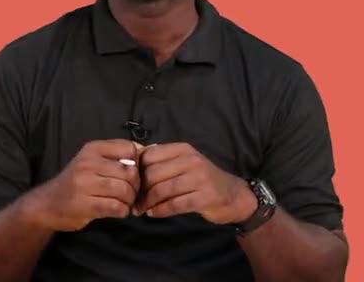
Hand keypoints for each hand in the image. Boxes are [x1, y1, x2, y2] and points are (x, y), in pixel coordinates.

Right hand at [33, 139, 142, 231]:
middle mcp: (88, 163)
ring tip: (124, 202)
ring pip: (124, 190)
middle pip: (129, 172)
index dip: (137, 163)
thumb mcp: (92, 161)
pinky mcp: (84, 204)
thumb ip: (117, 155)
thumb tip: (148, 149)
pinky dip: (122, 211)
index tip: (132, 174)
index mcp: (92, 148)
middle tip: (132, 193)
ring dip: (129, 200)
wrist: (47, 204)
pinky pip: (116, 207)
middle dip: (136, 185)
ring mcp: (84, 184)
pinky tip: (117, 210)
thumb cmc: (76, 181)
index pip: (128, 148)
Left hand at [133, 143, 256, 224]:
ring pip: (162, 190)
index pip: (149, 155)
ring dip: (147, 202)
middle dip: (139, 189)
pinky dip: (160, 210)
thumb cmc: (203, 179)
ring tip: (140, 209)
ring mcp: (199, 178)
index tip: (130, 183)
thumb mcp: (185, 163)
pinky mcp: (204, 197)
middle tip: (132, 200)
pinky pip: (174, 204)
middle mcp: (191, 160)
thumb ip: (163, 161)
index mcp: (183, 149)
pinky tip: (153, 214)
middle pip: (153, 173)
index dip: (136, 170)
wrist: (233, 195)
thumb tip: (132, 164)